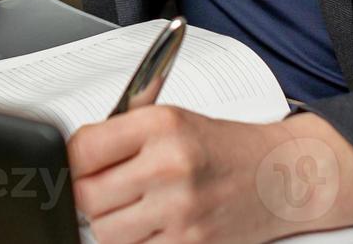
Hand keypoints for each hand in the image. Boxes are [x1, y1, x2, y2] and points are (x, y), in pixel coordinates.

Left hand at [67, 105, 352, 242]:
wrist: (282, 174)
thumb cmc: (225, 147)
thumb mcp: (173, 120)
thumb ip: (122, 136)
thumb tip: (70, 158)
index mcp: (161, 125)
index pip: (83, 149)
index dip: (70, 162)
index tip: (73, 167)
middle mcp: (170, 165)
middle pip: (88, 196)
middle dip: (89, 196)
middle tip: (104, 188)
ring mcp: (181, 209)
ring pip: (106, 231)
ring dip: (111, 223)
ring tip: (134, 206)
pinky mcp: (191, 243)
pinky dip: (138, 241)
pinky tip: (154, 224)